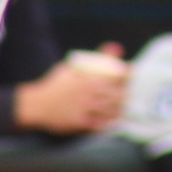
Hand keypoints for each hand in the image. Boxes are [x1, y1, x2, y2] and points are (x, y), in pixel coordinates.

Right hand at [13, 44, 128, 134]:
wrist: (36, 105)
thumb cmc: (56, 84)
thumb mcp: (73, 66)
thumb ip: (97, 57)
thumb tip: (118, 48)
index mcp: (88, 78)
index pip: (115, 76)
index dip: (127, 75)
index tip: (134, 75)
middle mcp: (88, 93)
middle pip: (116, 95)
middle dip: (127, 95)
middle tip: (133, 95)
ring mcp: (84, 109)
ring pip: (110, 110)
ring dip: (120, 110)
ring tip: (126, 109)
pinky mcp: (79, 123)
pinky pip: (99, 124)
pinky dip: (109, 123)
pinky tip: (115, 122)